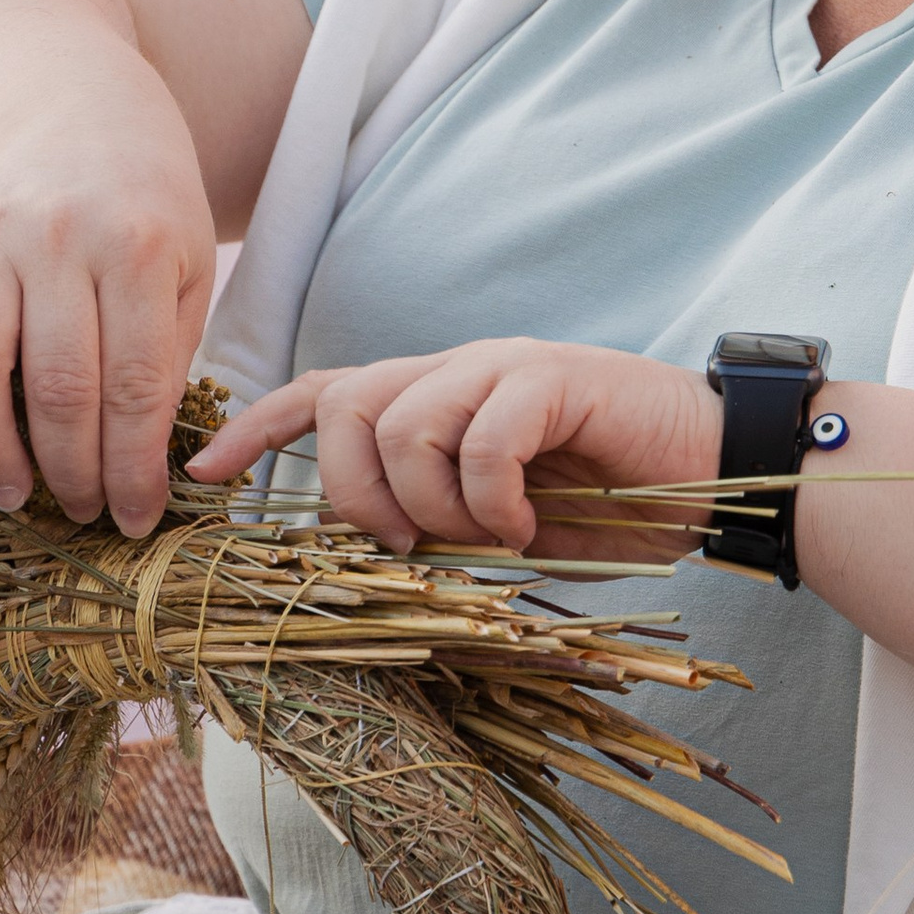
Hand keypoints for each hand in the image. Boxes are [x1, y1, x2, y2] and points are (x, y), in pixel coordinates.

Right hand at [0, 89, 218, 534]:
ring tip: (13, 496)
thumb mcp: (187, 262)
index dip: (134, 465)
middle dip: (72, 470)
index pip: (136, 384)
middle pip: (58, 385)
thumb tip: (147, 458)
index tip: (139, 518)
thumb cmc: (144, 201)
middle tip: (82, 515)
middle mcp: (58, 241)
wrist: (72, 105)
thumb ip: (170, 352)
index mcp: (137, 249)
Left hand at [186, 338, 719, 561]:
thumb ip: (427, 516)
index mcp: (432, 397)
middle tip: (407, 547)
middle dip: (352, 493)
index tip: (202, 478)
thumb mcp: (492, 521)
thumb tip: (356, 548)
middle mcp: (456, 368)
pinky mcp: (554, 375)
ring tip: (485, 539)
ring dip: (430, 505)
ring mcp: (503, 365)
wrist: (711, 470)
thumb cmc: (606, 500)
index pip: (320, 393)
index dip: (255, 429)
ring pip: (403, 423)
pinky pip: (483, 435)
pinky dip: (491, 498)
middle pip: (344, 405)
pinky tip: (526, 526)